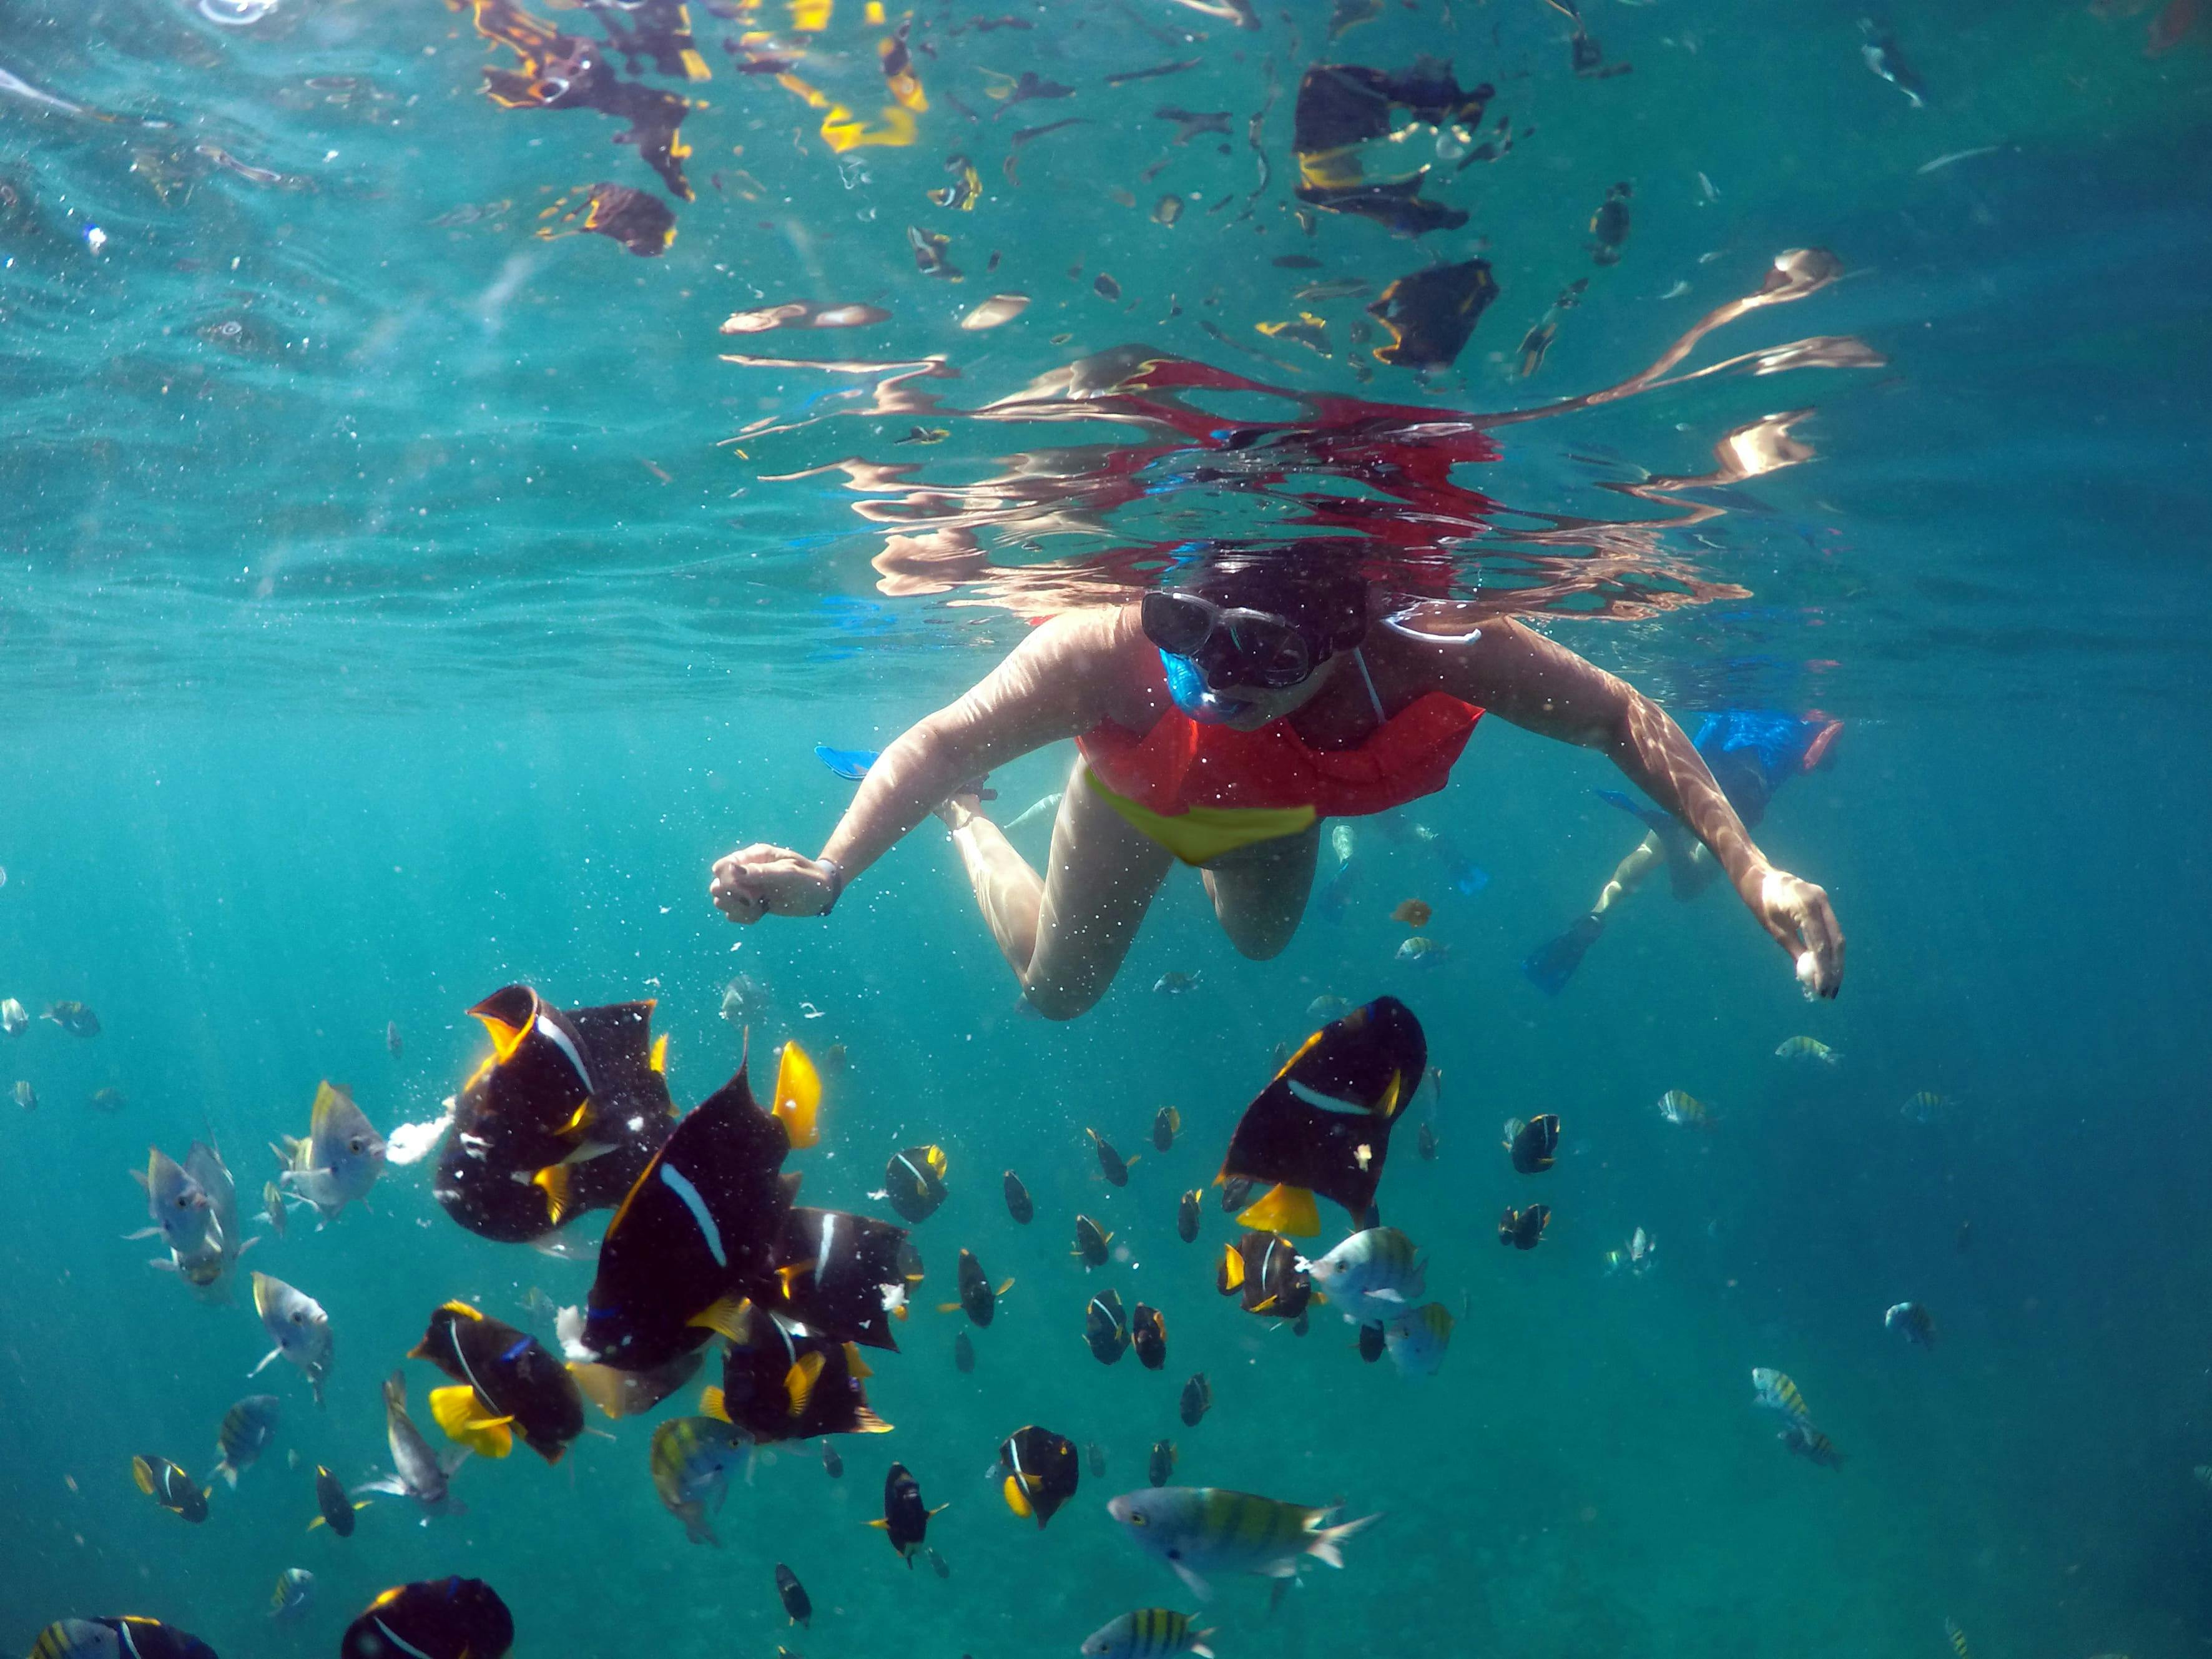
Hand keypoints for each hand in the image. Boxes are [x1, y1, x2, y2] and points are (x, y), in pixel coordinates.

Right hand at [709, 844, 837, 923]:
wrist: (821, 893)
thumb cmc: (809, 878)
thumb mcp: (788, 873)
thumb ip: (761, 871)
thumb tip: (732, 869)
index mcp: (754, 856)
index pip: (721, 867)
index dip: (727, 882)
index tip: (749, 891)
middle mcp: (746, 871)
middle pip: (717, 886)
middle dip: (732, 898)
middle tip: (756, 900)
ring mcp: (747, 888)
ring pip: (722, 901)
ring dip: (738, 909)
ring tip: (759, 908)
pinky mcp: (751, 903)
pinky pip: (733, 913)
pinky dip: (744, 917)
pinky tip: (760, 913)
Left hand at [1748, 866, 1844, 997]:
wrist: (1760, 877)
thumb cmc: (1761, 903)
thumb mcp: (1775, 930)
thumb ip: (1795, 949)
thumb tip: (1809, 975)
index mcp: (1806, 907)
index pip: (1821, 945)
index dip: (1823, 970)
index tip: (1821, 989)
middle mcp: (1820, 902)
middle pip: (1835, 942)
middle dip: (1835, 970)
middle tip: (1830, 992)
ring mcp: (1824, 901)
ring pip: (1837, 937)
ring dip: (1836, 962)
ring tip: (1831, 985)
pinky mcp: (1824, 903)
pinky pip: (1831, 929)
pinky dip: (1831, 949)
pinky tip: (1829, 967)